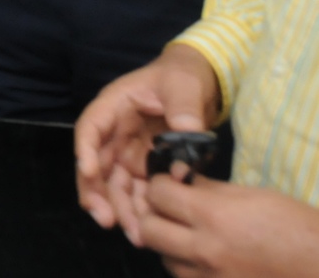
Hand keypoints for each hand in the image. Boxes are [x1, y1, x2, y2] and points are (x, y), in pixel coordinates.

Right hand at [76, 44, 221, 237]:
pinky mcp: (145, 165)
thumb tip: (186, 131)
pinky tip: (149, 227)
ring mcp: (128, 151)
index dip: (86, 151)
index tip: (89, 173)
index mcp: (114, 106)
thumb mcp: (184, 85)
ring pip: (115, 184)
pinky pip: (139, 190)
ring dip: (120, 208)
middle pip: (97, 165)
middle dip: (98, 194)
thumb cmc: (183, 76)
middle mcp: (115, 132)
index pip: (91, 127)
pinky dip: (141, 208)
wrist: (200, 83)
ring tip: (135, 234)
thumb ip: (184, 107)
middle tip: (106, 220)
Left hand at [132, 175, 318, 276]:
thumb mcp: (254, 196)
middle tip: (169, 207)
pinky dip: (187, 266)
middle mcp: (204, 250)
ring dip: (168, 244)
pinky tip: (204, 256)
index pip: (158, 194)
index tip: (169, 182)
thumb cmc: (296, 226)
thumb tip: (181, 177)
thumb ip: (210, 188)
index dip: (160, 183)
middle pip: (148, 229)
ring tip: (189, 234)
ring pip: (163, 258)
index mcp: (213, 217)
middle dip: (153, 213)